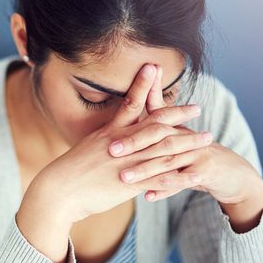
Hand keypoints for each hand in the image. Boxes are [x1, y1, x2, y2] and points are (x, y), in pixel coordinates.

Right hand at [28, 63, 207, 223]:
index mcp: (107, 134)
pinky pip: (159, 179)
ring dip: (187, 143)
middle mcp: (119, 145)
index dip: (144, 85)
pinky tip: (195, 174)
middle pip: (155, 124)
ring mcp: (125, 163)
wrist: (56, 193)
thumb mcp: (83, 151)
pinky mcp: (128, 183)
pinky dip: (178, 177)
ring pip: (163, 149)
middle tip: (197, 107)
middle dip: (178, 114)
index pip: (129, 103)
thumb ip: (100, 145)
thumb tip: (110, 142)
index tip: (155, 70)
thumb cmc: (66, 175)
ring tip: (207, 138)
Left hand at [106, 65, 259, 204]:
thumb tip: (138, 93)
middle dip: (133, 143)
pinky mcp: (205, 171)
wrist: (226, 169)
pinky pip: (181, 183)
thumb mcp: (172, 134)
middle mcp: (185, 135)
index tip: (106, 132)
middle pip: (157, 135)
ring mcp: (196, 153)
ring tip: (124, 177)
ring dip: (144, 169)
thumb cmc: (189, 150)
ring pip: (167, 161)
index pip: (151, 116)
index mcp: (174, 125)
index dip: (130, 120)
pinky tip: (148, 197)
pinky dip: (164, 190)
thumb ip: (154, 116)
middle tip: (111, 151)